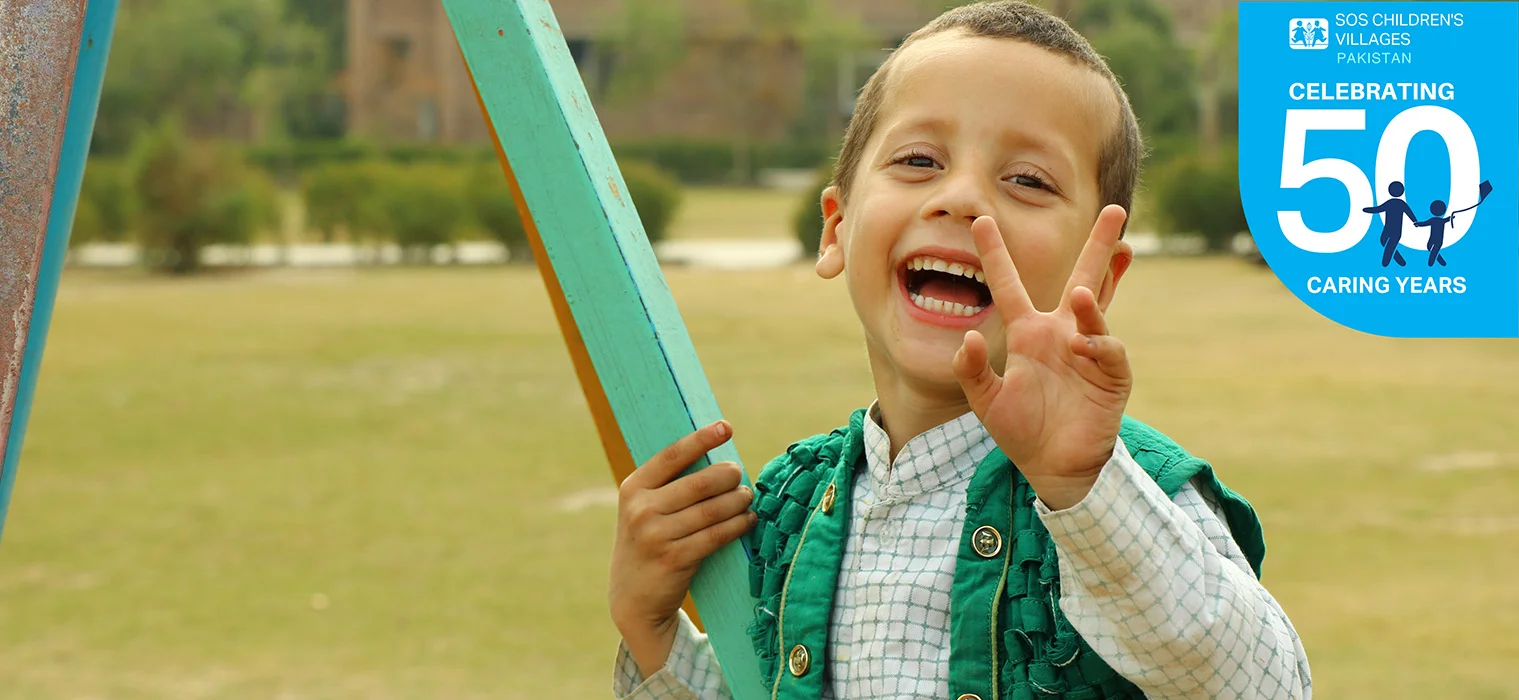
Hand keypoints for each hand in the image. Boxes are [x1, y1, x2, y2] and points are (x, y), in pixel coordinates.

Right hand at [609, 421, 756, 677]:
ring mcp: (656, 536)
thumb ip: (669, 486)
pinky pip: (715, 536)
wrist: (633, 599)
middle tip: (740, 474)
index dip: (701, 439)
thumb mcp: (644, 510)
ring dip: (738, 501)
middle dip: (727, 476)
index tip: (725, 427)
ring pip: (711, 510)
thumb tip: (718, 459)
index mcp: (632, 488)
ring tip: (749, 498)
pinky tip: (748, 520)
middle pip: (698, 483)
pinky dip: (737, 525)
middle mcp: (641, 510)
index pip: (671, 455)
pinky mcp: (674, 559)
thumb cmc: (649, 543)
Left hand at [952, 206, 1131, 510]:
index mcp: (1029, 334)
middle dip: (1098, 245)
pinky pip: (1108, 351)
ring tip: (1079, 293)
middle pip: (1082, 277)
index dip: (995, 254)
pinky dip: (1098, 344)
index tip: (981, 221)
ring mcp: (1089, 351)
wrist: (1054, 468)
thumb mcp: (986, 401)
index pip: (1010, 285)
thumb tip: (970, 337)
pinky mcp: (1110, 375)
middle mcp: (1062, 333)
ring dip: (1094, 295)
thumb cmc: (1022, 431)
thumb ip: (973, 370)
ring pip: (1099, 308)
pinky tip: (1083, 345)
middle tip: (1114, 209)